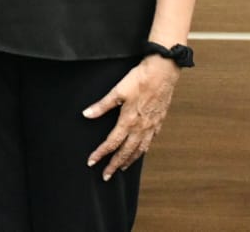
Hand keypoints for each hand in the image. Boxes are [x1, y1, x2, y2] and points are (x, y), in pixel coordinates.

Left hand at [83, 56, 180, 178]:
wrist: (163, 73)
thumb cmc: (139, 80)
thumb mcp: (117, 91)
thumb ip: (102, 105)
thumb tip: (86, 114)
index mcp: (128, 121)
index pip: (112, 143)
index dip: (101, 154)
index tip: (91, 162)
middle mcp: (141, 128)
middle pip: (126, 152)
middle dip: (115, 165)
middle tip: (106, 175)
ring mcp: (151, 126)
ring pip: (140, 150)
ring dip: (129, 160)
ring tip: (122, 168)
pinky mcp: (159, 122)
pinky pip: (150, 142)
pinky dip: (142, 150)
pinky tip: (140, 151)